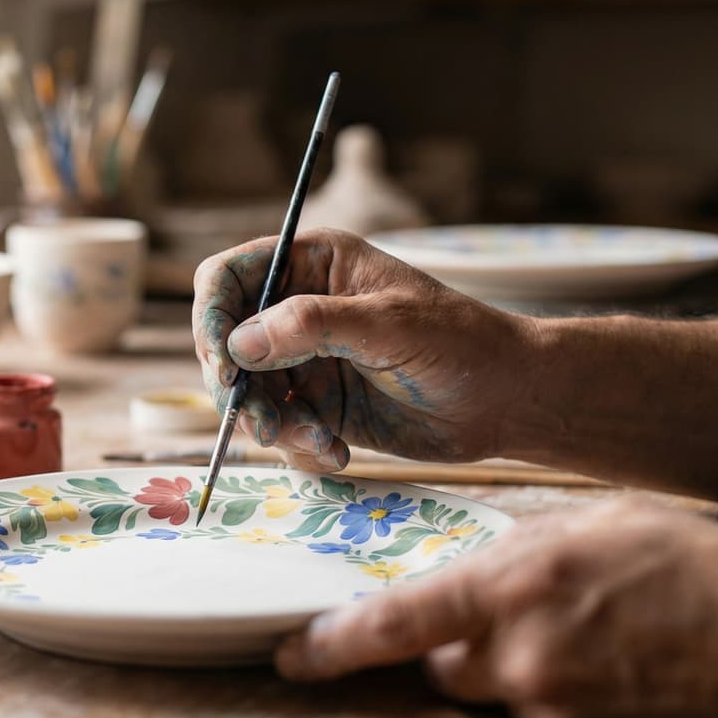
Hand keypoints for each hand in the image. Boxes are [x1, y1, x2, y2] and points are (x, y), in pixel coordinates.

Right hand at [191, 228, 537, 469]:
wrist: (507, 403)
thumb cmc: (461, 344)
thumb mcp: (389, 324)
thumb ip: (312, 325)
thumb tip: (240, 342)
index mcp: (313, 264)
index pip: (229, 276)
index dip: (211, 315)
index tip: (222, 363)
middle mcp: (299, 308)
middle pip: (225, 341)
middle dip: (236, 386)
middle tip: (262, 421)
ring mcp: (305, 359)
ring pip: (246, 392)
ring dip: (269, 424)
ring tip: (315, 442)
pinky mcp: (317, 406)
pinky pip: (278, 427)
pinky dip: (297, 445)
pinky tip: (336, 452)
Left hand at [275, 500, 717, 717]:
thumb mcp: (621, 522)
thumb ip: (535, 541)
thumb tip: (488, 565)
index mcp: (521, 585)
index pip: (398, 620)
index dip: (333, 643)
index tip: (292, 655)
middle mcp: (524, 659)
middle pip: (450, 664)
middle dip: (475, 646)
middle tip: (546, 624)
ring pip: (510, 698)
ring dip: (540, 677)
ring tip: (622, 653)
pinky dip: (584, 714)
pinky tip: (640, 690)